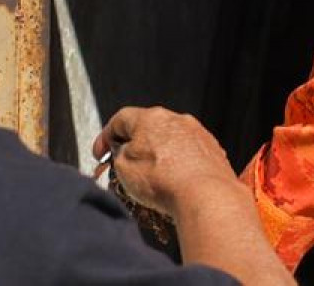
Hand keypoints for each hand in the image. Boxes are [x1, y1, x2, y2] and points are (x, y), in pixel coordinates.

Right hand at [93, 106, 246, 218]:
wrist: (205, 196)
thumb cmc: (163, 181)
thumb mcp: (123, 168)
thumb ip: (118, 154)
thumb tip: (124, 153)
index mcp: (150, 117)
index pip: (121, 119)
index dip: (105, 137)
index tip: (101, 154)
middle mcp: (176, 120)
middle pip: (147, 130)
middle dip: (133, 149)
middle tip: (123, 169)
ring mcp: (197, 134)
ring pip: (170, 143)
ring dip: (158, 158)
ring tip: (151, 182)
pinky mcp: (212, 151)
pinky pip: (189, 156)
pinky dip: (179, 167)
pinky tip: (174, 185)